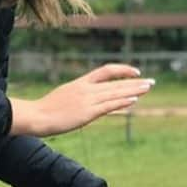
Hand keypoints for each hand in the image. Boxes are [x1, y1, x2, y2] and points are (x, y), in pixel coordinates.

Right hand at [9, 64, 154, 137]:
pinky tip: (134, 100)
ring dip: (134, 90)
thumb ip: (78, 98)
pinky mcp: (87, 112)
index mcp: (80, 83)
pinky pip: (108, 105)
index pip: (105, 70)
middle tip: (151, 82)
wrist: (35, 116)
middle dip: (135, 82)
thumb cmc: (45, 110)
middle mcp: (86, 89)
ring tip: (148, 88)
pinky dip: (122, 102)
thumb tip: (88, 102)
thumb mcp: (64, 98)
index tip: (135, 72)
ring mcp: (87, 100)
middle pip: (115, 82)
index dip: (122, 70)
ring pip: (115, 92)